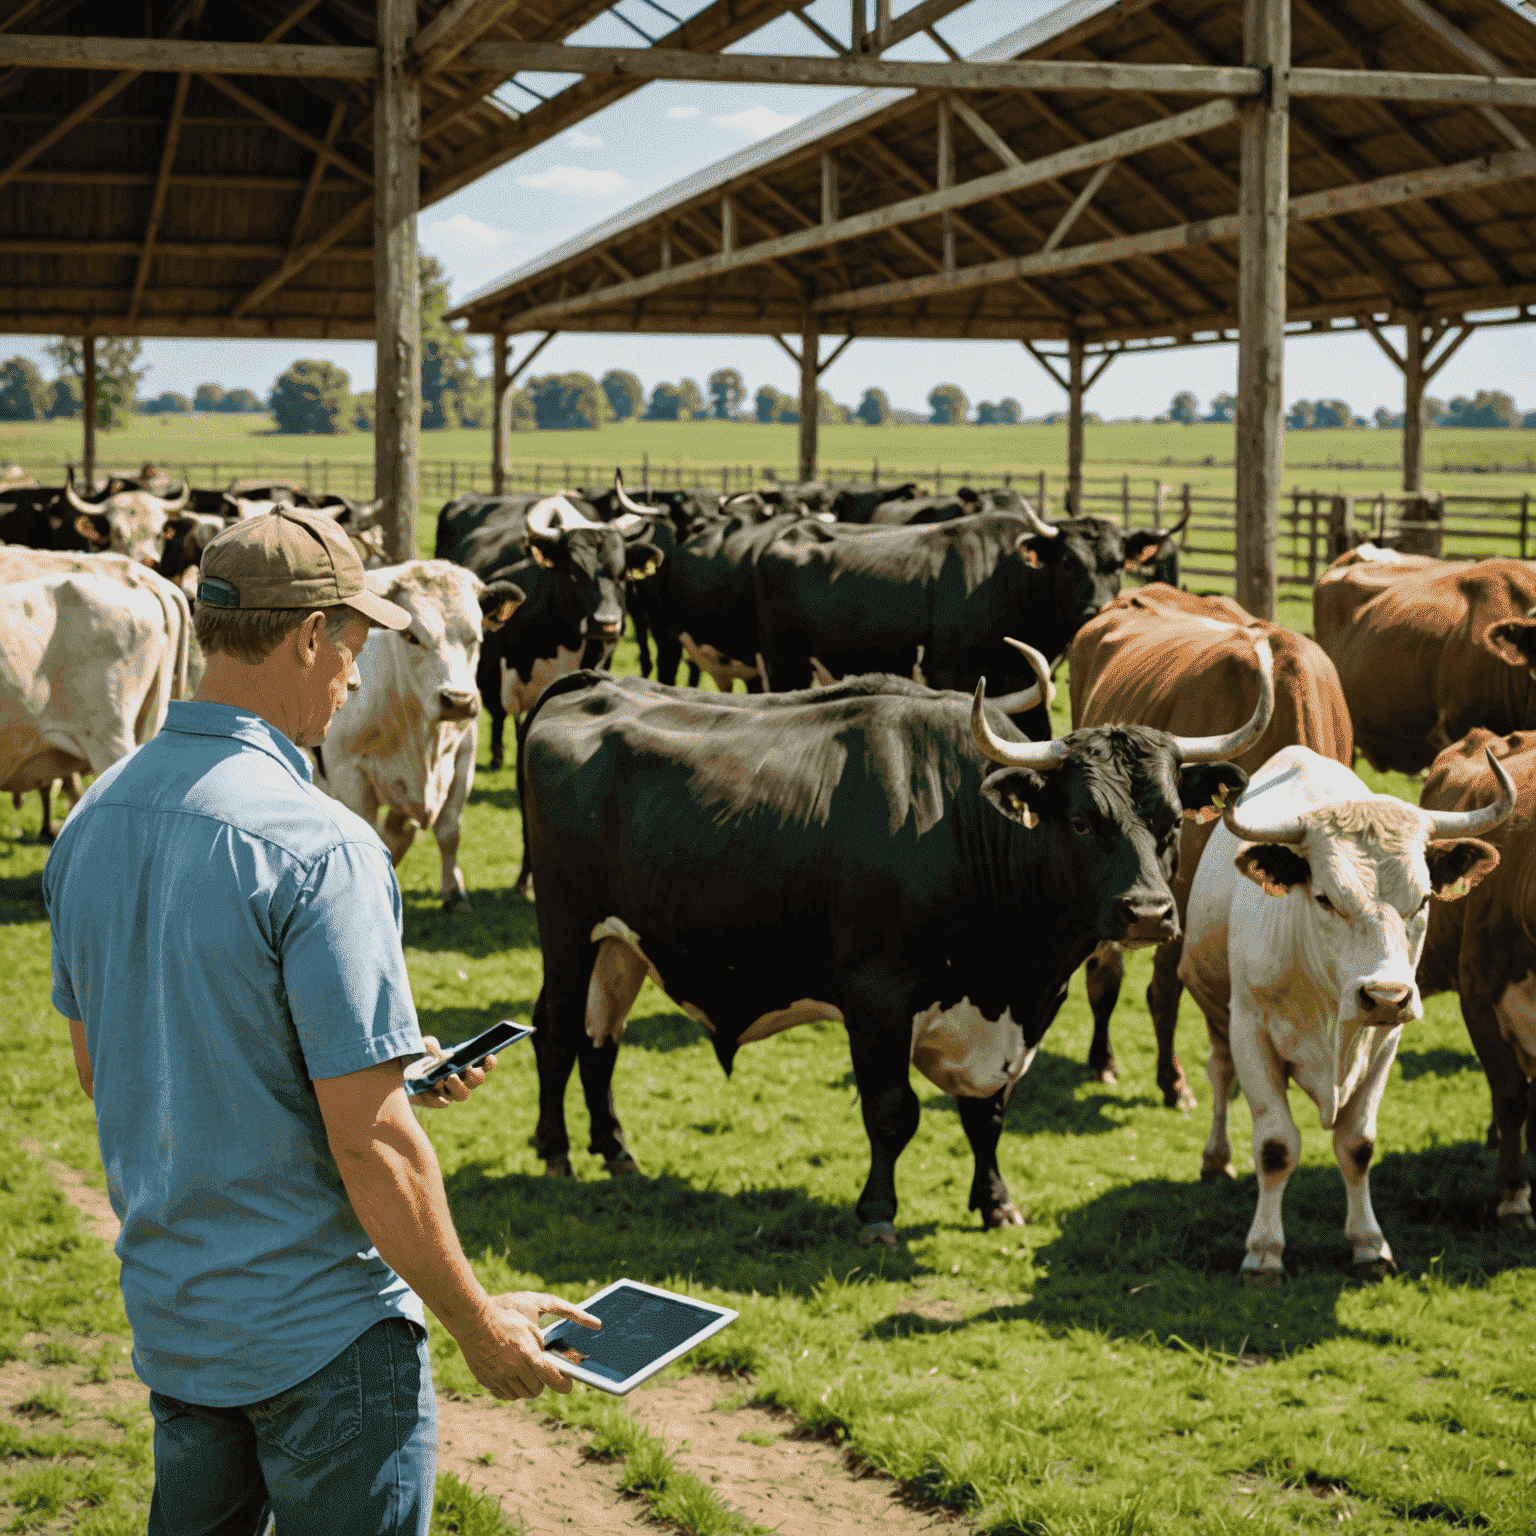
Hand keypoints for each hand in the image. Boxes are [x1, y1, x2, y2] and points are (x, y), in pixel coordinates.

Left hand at [406, 1035, 494, 1108]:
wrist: (399, 1072)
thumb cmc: (417, 1056)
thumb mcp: (422, 1046)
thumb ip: (429, 1044)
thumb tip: (435, 1050)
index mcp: (465, 1064)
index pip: (484, 1065)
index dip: (489, 1062)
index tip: (489, 1056)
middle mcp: (461, 1080)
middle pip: (477, 1081)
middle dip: (475, 1075)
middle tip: (468, 1068)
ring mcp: (449, 1092)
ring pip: (463, 1094)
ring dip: (459, 1086)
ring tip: (449, 1077)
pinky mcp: (435, 1101)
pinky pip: (443, 1103)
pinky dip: (441, 1097)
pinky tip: (437, 1089)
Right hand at [453, 1291, 601, 1399]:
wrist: (474, 1322)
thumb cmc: (505, 1320)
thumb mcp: (529, 1327)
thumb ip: (541, 1346)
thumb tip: (550, 1361)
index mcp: (526, 1353)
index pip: (550, 1378)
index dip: (562, 1384)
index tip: (567, 1385)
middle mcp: (513, 1369)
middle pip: (535, 1390)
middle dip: (541, 1384)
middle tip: (540, 1373)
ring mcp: (498, 1377)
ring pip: (520, 1394)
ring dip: (526, 1387)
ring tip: (525, 1373)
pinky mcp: (486, 1380)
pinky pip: (504, 1394)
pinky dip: (511, 1390)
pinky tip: (511, 1378)